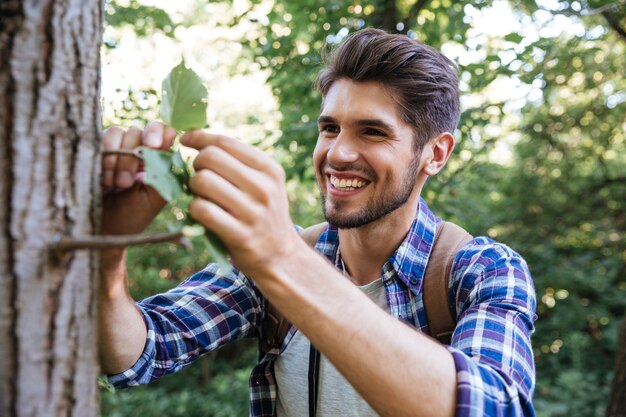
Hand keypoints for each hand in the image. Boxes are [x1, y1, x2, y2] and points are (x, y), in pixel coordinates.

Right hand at [101, 121, 175, 236]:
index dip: (158, 133)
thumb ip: (166, 172)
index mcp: (158, 159)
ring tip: (114, 184)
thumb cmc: (132, 216)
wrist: (101, 229)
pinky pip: (100, 138)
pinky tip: (103, 179)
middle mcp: (138, 150)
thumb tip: (173, 145)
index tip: (153, 145)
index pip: (163, 132)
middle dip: (132, 157)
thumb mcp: (155, 197)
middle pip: (139, 131)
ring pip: (118, 132)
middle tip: (126, 184)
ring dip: (117, 158)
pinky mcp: (96, 150)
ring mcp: (116, 148)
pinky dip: (103, 156)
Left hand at [181, 131, 303, 277]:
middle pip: (210, 158)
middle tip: (198, 177)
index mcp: (269, 169)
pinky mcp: (241, 235)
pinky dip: (193, 210)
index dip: (199, 138)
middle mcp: (264, 188)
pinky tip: (199, 213)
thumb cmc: (262, 213)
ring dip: (192, 188)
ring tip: (200, 196)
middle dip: (195, 165)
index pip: (224, 142)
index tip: (186, 141)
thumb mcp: (264, 183)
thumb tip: (197, 138)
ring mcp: (253, 212)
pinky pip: (202, 210)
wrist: (280, 256)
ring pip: (202, 181)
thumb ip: (238, 162)